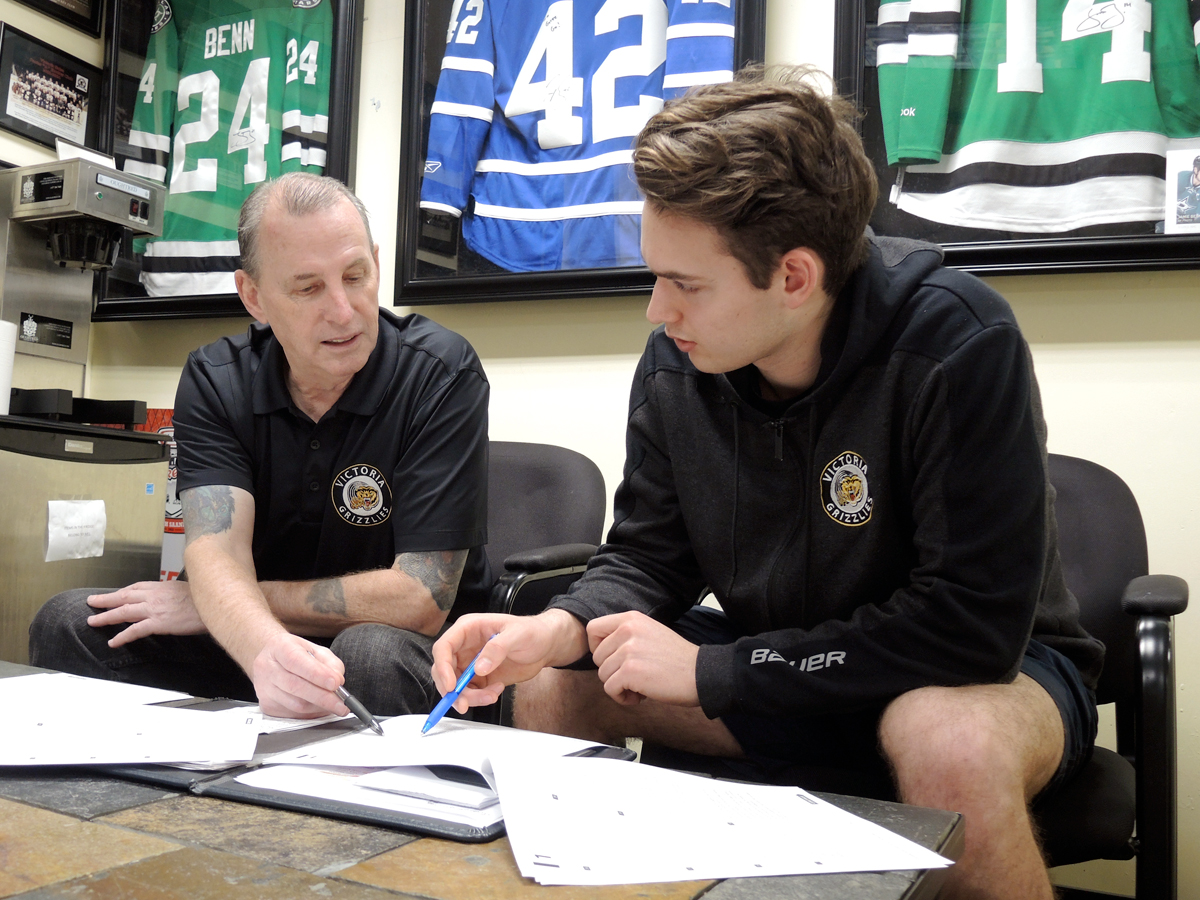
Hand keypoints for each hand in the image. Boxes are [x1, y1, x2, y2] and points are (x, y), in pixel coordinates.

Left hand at [86, 581, 206, 647]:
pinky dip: (122, 636)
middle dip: (106, 599)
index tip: (113, 594)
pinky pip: (135, 630)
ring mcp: (155, 608)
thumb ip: (175, 594)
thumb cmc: (207, 598)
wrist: (216, 604)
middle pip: (124, 596)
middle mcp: (155, 595)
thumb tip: (172, 599)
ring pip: (124, 611)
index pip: (136, 587)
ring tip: (93, 621)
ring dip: (106, 616)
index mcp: (162, 586)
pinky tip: (113, 642)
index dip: (121, 592)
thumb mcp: (189, 589)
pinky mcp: (158, 623)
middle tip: (92, 602)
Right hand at [249, 632, 347, 718]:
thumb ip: (330, 663)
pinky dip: (310, 713)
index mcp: (280, 647)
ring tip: (334, 705)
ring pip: (295, 704)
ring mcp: (264, 688)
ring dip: (319, 707)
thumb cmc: (295, 654)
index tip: (336, 683)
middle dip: (323, 697)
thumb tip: (338, 682)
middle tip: (342, 704)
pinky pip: (292, 714)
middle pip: (295, 686)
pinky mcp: (266, 705)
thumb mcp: (315, 650)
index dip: (317, 674)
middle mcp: (267, 667)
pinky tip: (319, 707)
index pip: (296, 662)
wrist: (270, 660)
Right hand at [431, 610, 586, 712]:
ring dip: (469, 697)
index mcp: (468, 629)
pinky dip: (480, 698)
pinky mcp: (480, 677)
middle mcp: (465, 647)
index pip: (444, 648)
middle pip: (444, 670)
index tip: (451, 685)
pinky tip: (496, 691)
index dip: (442, 667)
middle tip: (464, 703)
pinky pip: (470, 692)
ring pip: (456, 686)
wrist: (546, 645)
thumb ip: (497, 648)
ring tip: (491, 696)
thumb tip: (478, 668)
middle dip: (452, 689)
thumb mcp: (517, 635)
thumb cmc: (533, 632)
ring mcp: (471, 663)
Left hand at [588, 611, 699, 706]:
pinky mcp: (630, 671)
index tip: (614, 659)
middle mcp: (627, 630)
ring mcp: (628, 650)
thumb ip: (626, 636)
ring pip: (603, 675)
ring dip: (619, 686)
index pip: (593, 629)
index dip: (598, 648)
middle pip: (597, 657)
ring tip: (640, 685)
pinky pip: (610, 689)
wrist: (701, 673)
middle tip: (634, 676)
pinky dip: (623, 698)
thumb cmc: (678, 659)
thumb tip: (602, 650)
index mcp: (631, 619)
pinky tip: (640, 695)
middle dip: (612, 671)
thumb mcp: (650, 632)